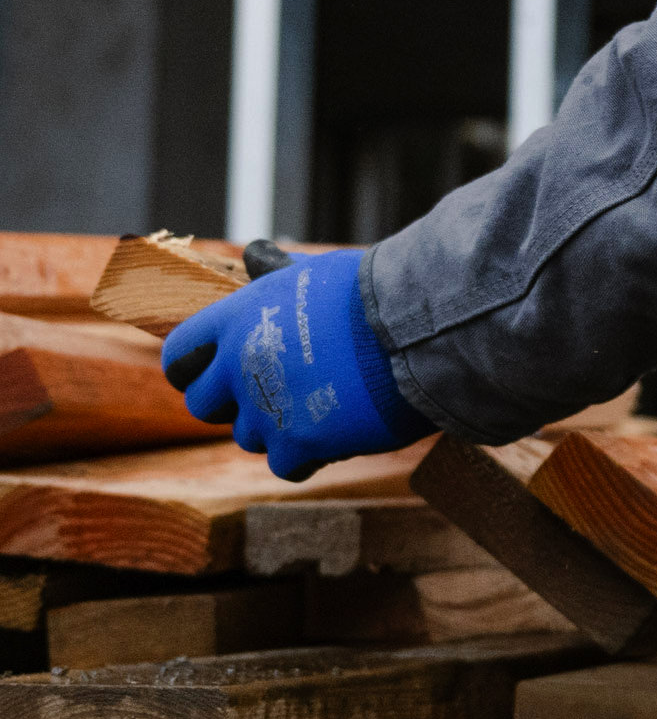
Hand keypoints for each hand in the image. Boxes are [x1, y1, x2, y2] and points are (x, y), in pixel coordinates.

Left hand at [162, 248, 426, 482]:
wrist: (415, 331)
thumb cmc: (371, 294)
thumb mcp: (314, 274)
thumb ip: (276, 275)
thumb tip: (255, 252)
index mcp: (235, 321)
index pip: (179, 356)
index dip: (195, 369)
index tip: (220, 373)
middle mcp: (239, 366)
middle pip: (204, 406)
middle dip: (234, 405)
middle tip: (277, 395)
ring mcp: (266, 408)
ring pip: (248, 438)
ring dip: (278, 429)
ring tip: (322, 410)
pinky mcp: (298, 443)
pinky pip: (285, 466)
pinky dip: (309, 457)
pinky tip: (338, 437)